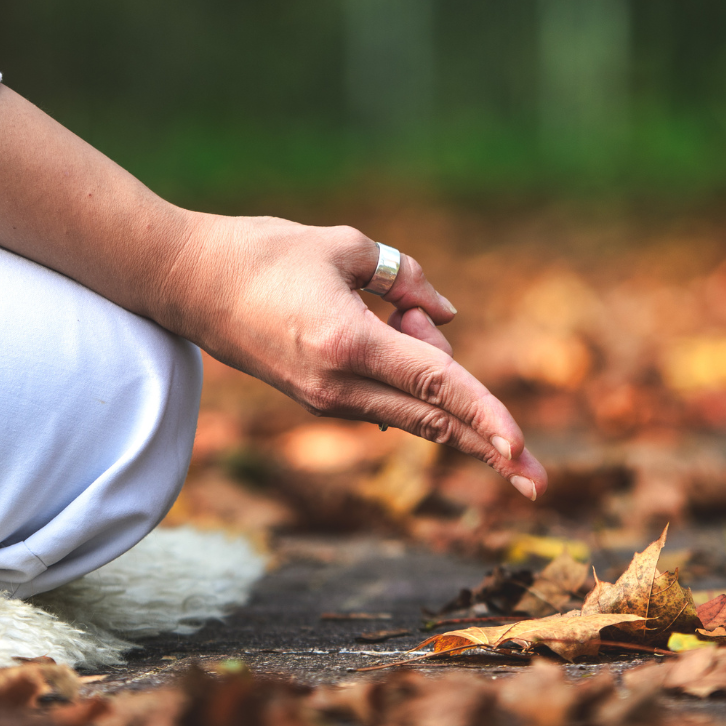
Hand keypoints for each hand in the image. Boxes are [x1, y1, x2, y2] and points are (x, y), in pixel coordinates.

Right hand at [154, 215, 545, 499]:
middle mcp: (339, 385)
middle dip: (492, 449)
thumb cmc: (264, 253)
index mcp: (348, 343)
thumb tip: (443, 317)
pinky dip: (413, 381)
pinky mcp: (320, 400)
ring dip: (437, 376)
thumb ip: (404, 278)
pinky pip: (390, 402)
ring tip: (402, 306)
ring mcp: (327, 400)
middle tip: (538, 478)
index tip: (520, 450)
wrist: (187, 283)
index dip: (485, 414)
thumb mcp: (344, 247)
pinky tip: (399, 328)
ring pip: (415, 411)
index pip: (435, 383)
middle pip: (435, 420)